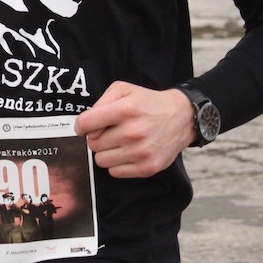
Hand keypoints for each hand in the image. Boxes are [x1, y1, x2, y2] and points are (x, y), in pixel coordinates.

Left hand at [74, 80, 194, 177]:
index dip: (81, 126)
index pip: (86, 124)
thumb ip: (100, 102)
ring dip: (106, 152)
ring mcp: (141, 152)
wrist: (181, 118)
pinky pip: (115, 172)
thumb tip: (85, 124)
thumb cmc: (147, 103)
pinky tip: (128, 152)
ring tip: (119, 142)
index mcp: (126, 110)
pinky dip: (117, 164)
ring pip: (101, 160)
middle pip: (93, 144)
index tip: (85, 127)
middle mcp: (133, 132)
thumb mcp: (124, 89)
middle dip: (97, 138)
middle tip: (110, 132)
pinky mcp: (147, 167)